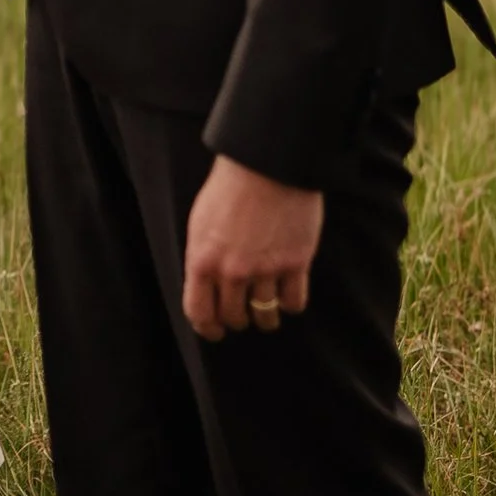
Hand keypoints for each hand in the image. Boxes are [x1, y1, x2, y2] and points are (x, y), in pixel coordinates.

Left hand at [182, 155, 322, 341]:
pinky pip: (294, 303)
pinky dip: (291, 304)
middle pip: (234, 318)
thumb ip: (202, 258)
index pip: (199, 313)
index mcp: (202, 261)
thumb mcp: (201, 223)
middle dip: (237, 320)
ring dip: (266, 317)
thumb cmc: (230, 188)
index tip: (215, 331)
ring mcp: (266, 270)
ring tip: (268, 310)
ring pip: (265, 316)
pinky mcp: (296, 263)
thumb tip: (205, 288)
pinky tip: (288, 294)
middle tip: (243, 314)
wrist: (267, 163)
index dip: (207, 328)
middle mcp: (232, 271)